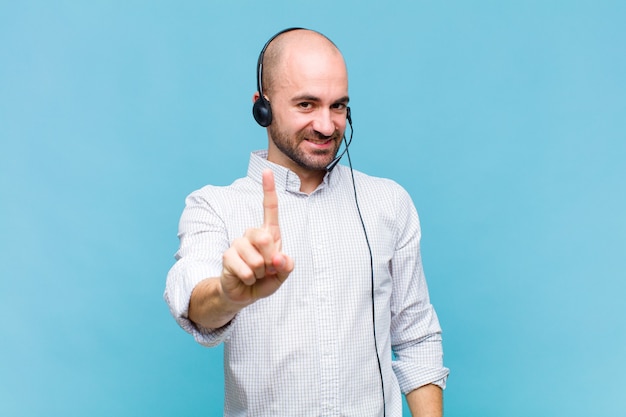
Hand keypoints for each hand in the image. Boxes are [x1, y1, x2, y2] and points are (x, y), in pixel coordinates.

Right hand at [219, 169, 293, 305]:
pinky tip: (247, 279)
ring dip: (260, 272)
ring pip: (256, 258)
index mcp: (269, 233)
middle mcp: (252, 234)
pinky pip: (246, 269)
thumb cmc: (264, 279)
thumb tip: (279, 258)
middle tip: (267, 269)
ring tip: (256, 274)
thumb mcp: (282, 274)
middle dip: (270, 260)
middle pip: (265, 238)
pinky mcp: (227, 256)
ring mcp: (238, 243)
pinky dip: (250, 279)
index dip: (268, 189)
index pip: (269, 208)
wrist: (244, 293)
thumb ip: (287, 266)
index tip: (267, 171)